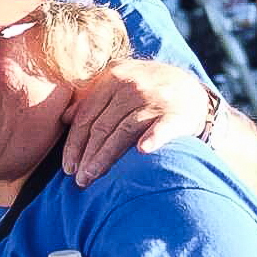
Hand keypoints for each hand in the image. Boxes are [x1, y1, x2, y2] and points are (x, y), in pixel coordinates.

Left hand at [64, 59, 214, 185]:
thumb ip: (93, 97)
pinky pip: (161, 128)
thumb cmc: (147, 92)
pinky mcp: (176, 114)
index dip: (74, 143)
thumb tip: (64, 117)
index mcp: (113, 77)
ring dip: (105, 157)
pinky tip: (142, 151)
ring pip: (122, 131)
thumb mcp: (119, 84)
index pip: (87, 115)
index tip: (67, 166)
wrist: (192, 91)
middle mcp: (132, 86)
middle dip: (86, 155)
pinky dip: (153, 138)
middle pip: (101, 126)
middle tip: (78, 179)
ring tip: (92, 177)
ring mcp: (155, 100)